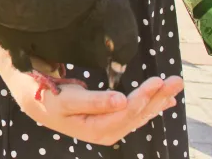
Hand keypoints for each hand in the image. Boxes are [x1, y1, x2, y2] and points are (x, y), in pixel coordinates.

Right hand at [24, 76, 183, 145]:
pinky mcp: (108, 121)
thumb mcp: (67, 99)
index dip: (144, 97)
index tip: (157, 80)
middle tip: (176, 80)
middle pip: (137, 114)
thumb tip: (121, 100)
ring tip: (175, 85)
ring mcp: (108, 128)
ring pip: (138, 114)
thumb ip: (95, 101)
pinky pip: (133, 114)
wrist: (35, 102)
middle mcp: (106, 132)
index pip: (127, 113)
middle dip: (157, 97)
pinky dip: (149, 105)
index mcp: (96, 129)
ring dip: (157, 99)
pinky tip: (163, 100)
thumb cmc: (49, 98)